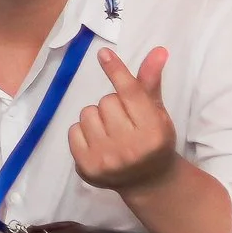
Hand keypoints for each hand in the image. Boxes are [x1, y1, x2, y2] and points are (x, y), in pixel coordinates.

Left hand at [68, 46, 179, 194]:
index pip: (131, 93)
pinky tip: (98, 143)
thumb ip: (150, 83)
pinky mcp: (87, 167)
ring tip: (111, 132)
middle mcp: (131, 147)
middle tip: (124, 121)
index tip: (103, 54)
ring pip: (87, 113)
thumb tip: (158, 51)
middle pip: (106, 101)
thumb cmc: (153, 140)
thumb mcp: (157, 113)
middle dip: (112, 105)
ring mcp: (107, 159)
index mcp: (154, 132)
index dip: (117, 71)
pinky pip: (73, 130)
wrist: (149, 181)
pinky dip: (82, 132)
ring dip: (96, 117)